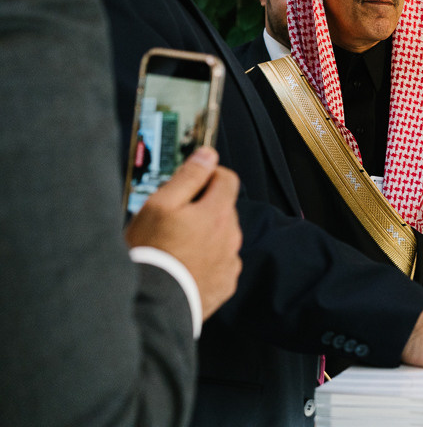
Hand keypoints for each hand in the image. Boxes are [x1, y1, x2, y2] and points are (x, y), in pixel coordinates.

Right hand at [125, 146, 241, 319]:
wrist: (152, 305)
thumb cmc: (152, 254)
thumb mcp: (160, 205)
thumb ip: (188, 177)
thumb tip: (207, 156)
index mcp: (218, 213)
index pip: (227, 179)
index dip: (209, 176)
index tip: (191, 182)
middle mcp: (231, 236)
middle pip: (223, 209)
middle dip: (203, 208)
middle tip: (173, 220)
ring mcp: (230, 262)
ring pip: (222, 236)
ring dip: (205, 235)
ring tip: (174, 247)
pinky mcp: (225, 284)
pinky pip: (219, 263)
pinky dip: (206, 261)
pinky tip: (183, 266)